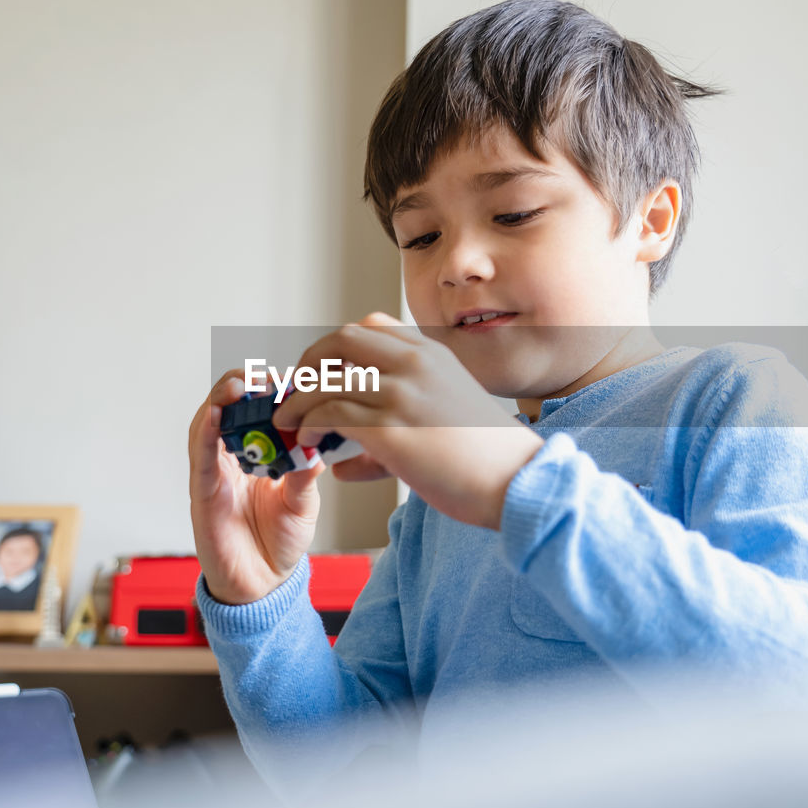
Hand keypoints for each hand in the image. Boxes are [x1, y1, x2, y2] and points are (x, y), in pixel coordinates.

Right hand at [188, 370, 322, 603]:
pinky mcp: (202, 492)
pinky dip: (204, 432)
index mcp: (255, 457)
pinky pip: (199, 456)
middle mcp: (230, 460)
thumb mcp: (304, 502)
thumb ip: (306, 471)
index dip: (266, 391)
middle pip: (226, 409)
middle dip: (242, 385)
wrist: (264, 586)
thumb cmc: (279, 543)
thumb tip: (318, 440)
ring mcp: (213, 474)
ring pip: (207, 424)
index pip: (254, 412)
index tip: (288, 377)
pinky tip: (214, 413)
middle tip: (264, 374)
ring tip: (240, 383)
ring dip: (220, 399)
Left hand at [271, 312, 543, 530]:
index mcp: (432, 354)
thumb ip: (400, 421)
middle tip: (297, 390)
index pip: (371, 327)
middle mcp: (415, 364)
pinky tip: (309, 441)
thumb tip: (346, 462)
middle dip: (310, 362)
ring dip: (300, 401)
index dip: (337, 348)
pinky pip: (332, 415)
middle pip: (342, 340)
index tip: (323, 373)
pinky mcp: (391, 428)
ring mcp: (402, 393)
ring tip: (290, 422)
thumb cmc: (487, 457)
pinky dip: (310, 424)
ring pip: (328, 380)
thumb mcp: (447, 414)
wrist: (516, 480)